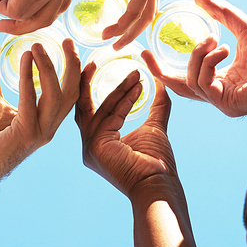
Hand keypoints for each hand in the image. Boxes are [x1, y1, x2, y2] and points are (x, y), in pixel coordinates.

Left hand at [0, 38, 79, 186]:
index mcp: (44, 120)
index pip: (69, 93)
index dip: (75, 71)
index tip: (72, 46)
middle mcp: (48, 127)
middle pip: (71, 93)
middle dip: (72, 66)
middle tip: (67, 42)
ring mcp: (39, 133)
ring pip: (55, 96)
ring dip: (48, 68)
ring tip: (36, 47)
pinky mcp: (25, 135)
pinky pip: (31, 102)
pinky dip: (29, 78)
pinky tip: (25, 59)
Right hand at [75, 63, 175, 197]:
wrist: (159, 185)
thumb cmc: (157, 164)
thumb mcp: (155, 128)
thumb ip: (157, 106)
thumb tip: (162, 83)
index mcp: (99, 143)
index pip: (97, 110)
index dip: (109, 90)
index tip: (125, 72)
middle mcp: (89, 146)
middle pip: (85, 106)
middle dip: (88, 82)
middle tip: (96, 61)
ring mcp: (89, 147)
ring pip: (101, 108)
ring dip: (119, 89)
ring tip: (136, 74)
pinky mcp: (95, 146)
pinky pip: (109, 116)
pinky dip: (124, 99)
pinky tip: (138, 87)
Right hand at [80, 0, 159, 49]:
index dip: (133, 15)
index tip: (119, 27)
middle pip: (146, 13)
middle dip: (132, 31)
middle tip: (117, 44)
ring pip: (142, 18)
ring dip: (128, 34)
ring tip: (112, 45)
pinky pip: (134, 13)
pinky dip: (123, 26)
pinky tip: (111, 34)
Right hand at [143, 0, 246, 116]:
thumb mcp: (241, 25)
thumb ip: (219, 12)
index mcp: (222, 79)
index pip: (186, 77)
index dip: (164, 66)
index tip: (146, 51)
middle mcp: (220, 94)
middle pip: (179, 87)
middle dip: (160, 71)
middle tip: (146, 53)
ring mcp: (223, 102)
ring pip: (191, 81)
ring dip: (198, 56)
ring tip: (216, 40)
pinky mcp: (229, 105)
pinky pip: (204, 83)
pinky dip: (208, 63)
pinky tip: (224, 49)